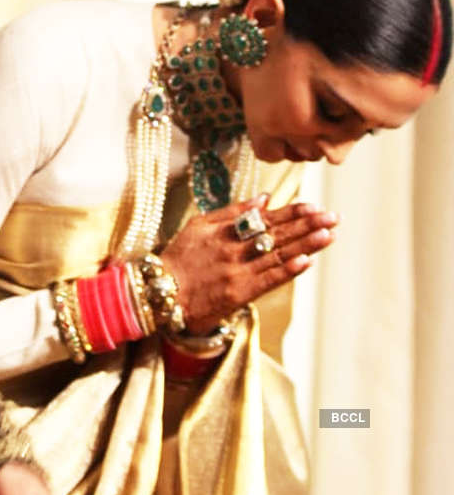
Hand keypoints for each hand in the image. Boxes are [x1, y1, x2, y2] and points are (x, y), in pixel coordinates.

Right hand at [160, 195, 336, 334]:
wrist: (162, 294)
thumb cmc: (179, 259)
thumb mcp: (198, 226)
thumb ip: (231, 212)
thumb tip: (263, 199)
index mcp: (225, 230)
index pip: (266, 218)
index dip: (291, 212)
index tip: (314, 205)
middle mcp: (234, 248)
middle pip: (277, 234)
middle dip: (307, 225)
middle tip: (333, 217)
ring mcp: (238, 271)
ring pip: (277, 254)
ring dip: (306, 244)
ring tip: (329, 234)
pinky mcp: (239, 293)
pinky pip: (268, 280)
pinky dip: (288, 270)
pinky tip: (307, 261)